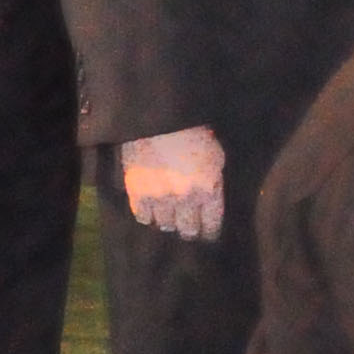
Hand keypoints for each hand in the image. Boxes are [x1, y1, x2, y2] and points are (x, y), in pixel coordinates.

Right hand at [120, 124, 226, 243]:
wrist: (159, 118)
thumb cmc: (194, 134)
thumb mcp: (216, 158)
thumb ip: (214, 184)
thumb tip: (210, 204)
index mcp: (208, 190)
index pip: (211, 225)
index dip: (210, 232)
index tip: (208, 235)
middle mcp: (184, 199)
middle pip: (188, 230)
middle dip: (190, 230)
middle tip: (189, 228)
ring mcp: (159, 198)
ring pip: (165, 225)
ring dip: (169, 222)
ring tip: (170, 217)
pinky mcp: (137, 193)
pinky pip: (143, 217)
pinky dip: (148, 215)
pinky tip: (152, 209)